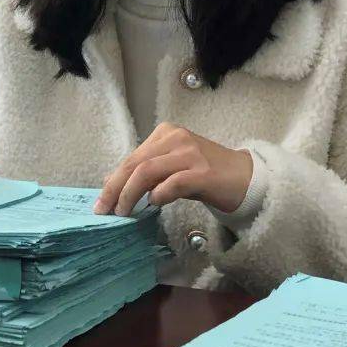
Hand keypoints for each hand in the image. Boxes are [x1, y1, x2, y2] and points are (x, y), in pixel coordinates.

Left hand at [93, 123, 252, 216]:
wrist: (245, 178)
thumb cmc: (206, 174)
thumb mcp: (172, 167)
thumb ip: (145, 171)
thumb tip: (109, 182)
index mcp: (166, 133)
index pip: (131, 157)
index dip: (113, 181)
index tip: (101, 202)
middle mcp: (176, 138)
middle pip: (135, 164)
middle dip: (115, 189)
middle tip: (104, 210)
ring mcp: (190, 154)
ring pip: (147, 172)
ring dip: (130, 195)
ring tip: (124, 212)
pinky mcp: (203, 173)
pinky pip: (172, 184)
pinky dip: (158, 195)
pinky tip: (155, 203)